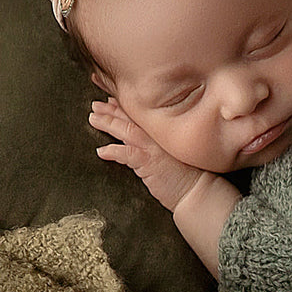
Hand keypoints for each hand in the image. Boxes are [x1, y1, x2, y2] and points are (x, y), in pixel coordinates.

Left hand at [89, 97, 203, 212]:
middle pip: (131, 117)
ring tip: (93, 119)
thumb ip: (160, 145)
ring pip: (126, 130)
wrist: (198, 191)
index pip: (141, 113)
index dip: (125, 105)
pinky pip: (126, 153)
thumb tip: (147, 143)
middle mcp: (159, 135)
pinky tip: (101, 151)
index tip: (111, 100)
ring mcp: (153, 147)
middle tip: (95, 104)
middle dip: (110, 109)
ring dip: (108, 123)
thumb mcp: (175, 153)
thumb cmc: (190, 176)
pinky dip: (112, 151)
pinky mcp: (149, 162)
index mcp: (165, 131)